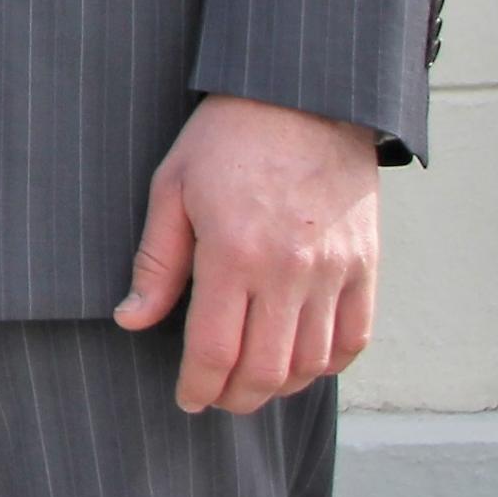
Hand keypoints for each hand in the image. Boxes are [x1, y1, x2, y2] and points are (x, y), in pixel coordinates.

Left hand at [115, 94, 381, 413]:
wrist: (303, 98)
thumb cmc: (226, 138)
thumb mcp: (172, 188)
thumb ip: (156, 262)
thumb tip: (130, 318)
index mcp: (233, 253)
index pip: (214, 350)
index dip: (197, 385)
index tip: (185, 399)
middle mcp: (289, 272)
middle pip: (265, 370)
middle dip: (235, 398)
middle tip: (215, 398)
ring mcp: (334, 272)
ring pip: (311, 363)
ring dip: (279, 387)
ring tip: (252, 384)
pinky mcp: (367, 266)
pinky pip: (354, 339)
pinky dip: (328, 364)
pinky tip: (301, 362)